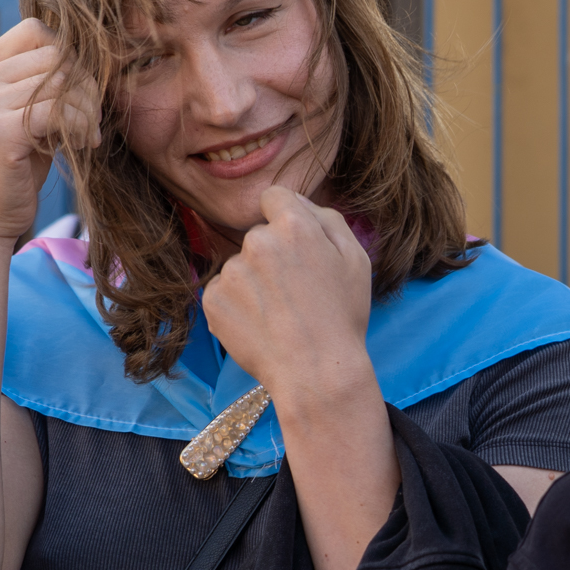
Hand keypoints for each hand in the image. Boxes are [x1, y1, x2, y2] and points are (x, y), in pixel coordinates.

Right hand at [0, 18, 100, 243]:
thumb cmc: (14, 170)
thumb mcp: (27, 117)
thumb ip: (44, 85)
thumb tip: (92, 57)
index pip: (37, 31)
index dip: (71, 57)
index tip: (82, 92)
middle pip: (56, 53)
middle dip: (87, 84)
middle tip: (92, 118)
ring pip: (64, 81)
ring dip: (88, 109)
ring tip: (87, 135)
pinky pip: (62, 111)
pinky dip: (83, 127)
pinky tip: (83, 146)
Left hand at [202, 187, 374, 409]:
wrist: (316, 372)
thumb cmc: (342, 317)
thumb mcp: (356, 260)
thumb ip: (328, 219)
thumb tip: (300, 203)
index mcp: (294, 226)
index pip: (274, 197)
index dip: (285, 216)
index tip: (293, 243)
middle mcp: (257, 241)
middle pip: (259, 236)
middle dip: (273, 255)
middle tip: (296, 292)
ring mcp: (231, 271)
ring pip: (241, 266)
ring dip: (254, 282)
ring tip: (279, 315)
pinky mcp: (213, 299)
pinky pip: (224, 291)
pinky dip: (238, 305)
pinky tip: (261, 325)